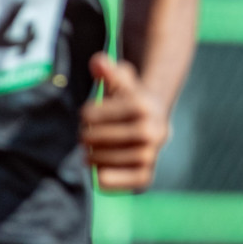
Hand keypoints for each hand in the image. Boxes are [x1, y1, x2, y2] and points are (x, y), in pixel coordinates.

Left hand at [81, 53, 169, 191]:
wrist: (157, 123)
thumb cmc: (130, 101)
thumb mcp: (122, 83)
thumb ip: (110, 71)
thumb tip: (98, 61)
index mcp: (143, 106)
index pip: (90, 115)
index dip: (86, 115)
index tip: (90, 115)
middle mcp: (152, 131)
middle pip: (95, 138)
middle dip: (86, 137)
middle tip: (86, 137)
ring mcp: (150, 155)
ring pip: (102, 161)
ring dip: (91, 157)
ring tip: (89, 153)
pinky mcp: (145, 176)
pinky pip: (114, 182)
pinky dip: (104, 179)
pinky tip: (101, 169)